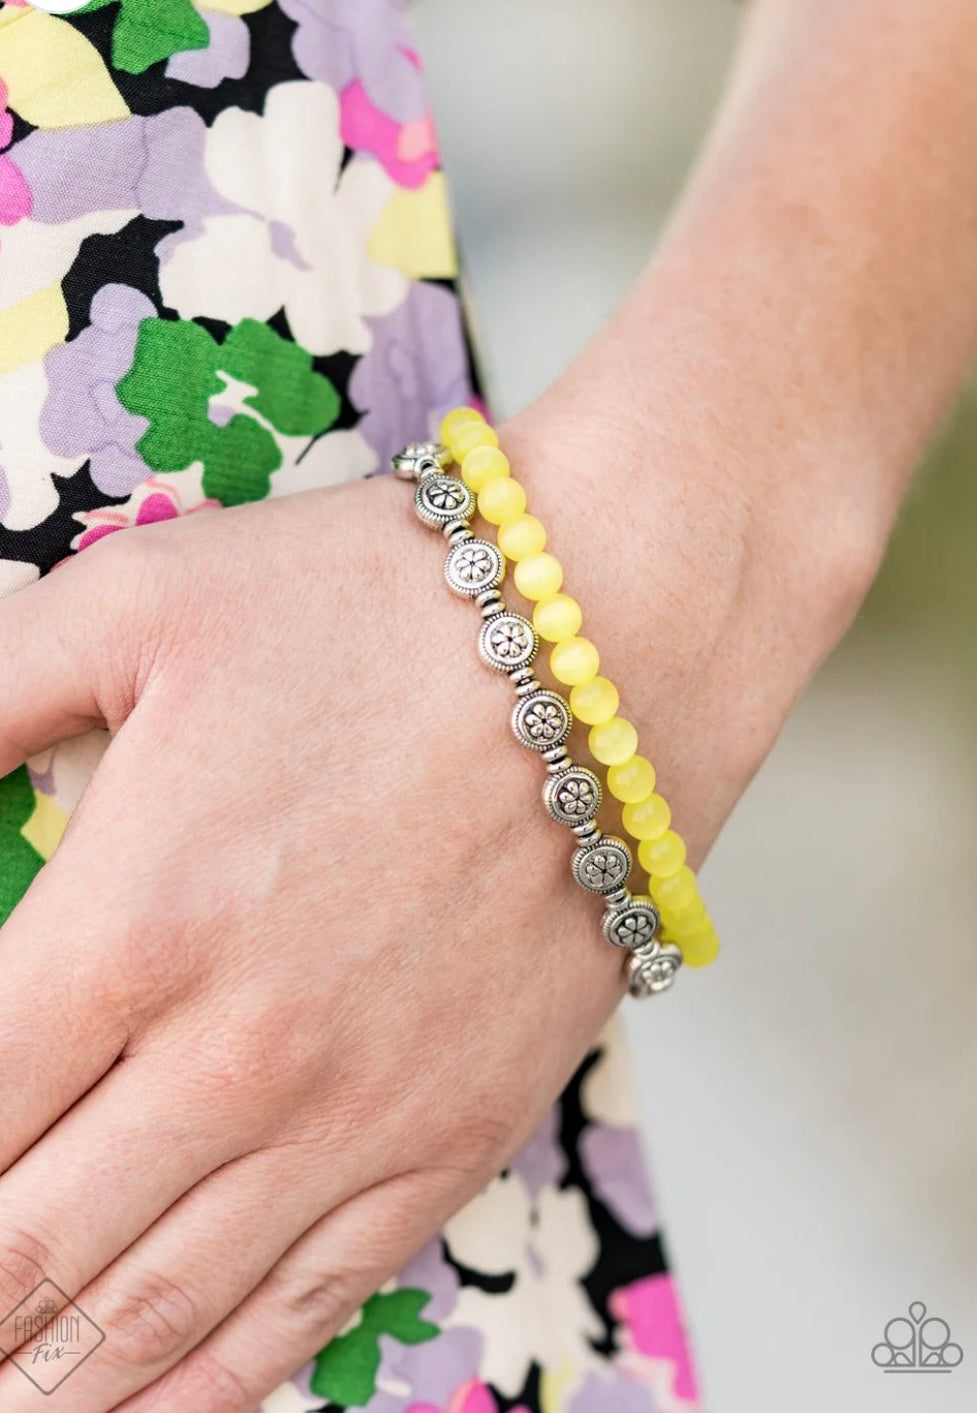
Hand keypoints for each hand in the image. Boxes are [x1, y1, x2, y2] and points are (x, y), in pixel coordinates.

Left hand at [0, 471, 636, 1410]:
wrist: (612, 644)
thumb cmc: (379, 608)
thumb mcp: (136, 605)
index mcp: (131, 925)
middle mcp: (236, 1057)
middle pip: (28, 1249)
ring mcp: (356, 1116)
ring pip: (155, 1314)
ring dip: (49, 1375)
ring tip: (3, 1396)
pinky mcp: (452, 1136)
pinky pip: (307, 1307)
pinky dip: (206, 1381)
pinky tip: (148, 1400)